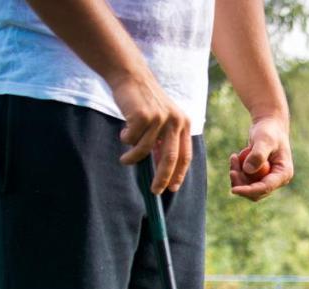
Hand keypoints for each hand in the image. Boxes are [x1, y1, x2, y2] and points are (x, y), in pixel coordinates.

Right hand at [110, 70, 191, 193]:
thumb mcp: (161, 121)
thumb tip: (162, 172)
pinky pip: (131, 139)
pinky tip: (124, 131)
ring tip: (124, 160)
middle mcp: (175, 120)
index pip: (185, 155)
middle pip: (171, 158)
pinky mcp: (143, 115)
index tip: (172, 188)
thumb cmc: (144, 102)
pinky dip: (126, 140)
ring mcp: (160, 118)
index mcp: (183, 123)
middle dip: (162, 178)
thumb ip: (163, 142)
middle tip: (154, 191)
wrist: (131, 76)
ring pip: (145, 150)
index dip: (179, 174)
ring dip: (133, 158)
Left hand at [229, 116, 292, 201]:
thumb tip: (248, 170)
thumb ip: (258, 154)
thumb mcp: (264, 139)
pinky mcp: (259, 176)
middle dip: (241, 183)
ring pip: (248, 187)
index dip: (249, 191)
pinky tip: (235, 158)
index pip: (265, 188)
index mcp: (283, 173)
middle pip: (256, 192)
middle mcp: (277, 180)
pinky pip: (245, 180)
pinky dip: (238, 171)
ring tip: (234, 157)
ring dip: (237, 176)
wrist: (268, 125)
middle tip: (231, 169)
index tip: (234, 190)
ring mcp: (268, 179)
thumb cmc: (269, 130)